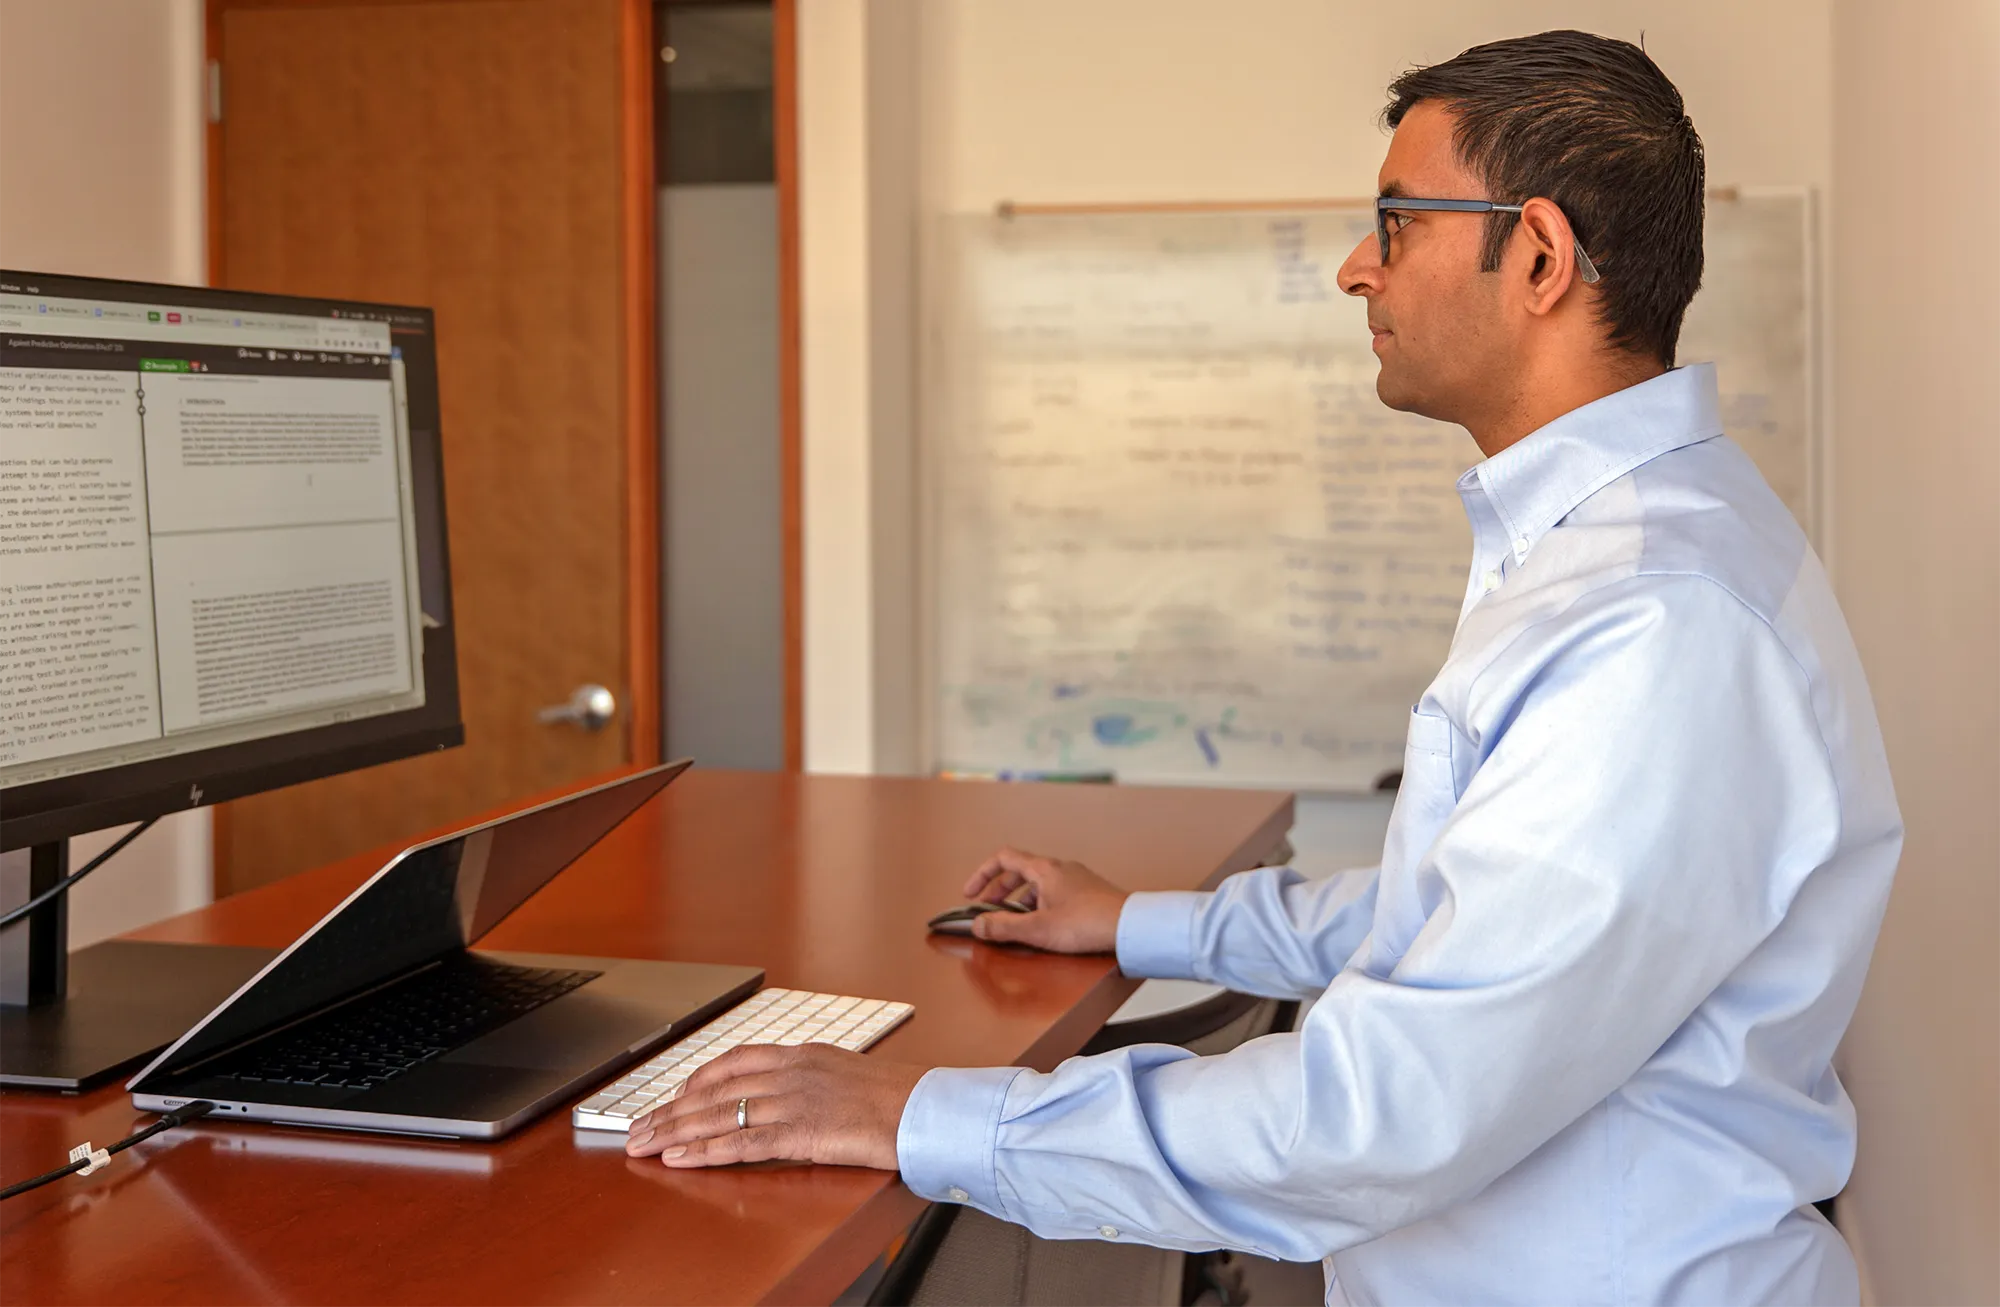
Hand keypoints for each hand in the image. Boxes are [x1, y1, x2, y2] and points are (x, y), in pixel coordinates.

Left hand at [624, 1044, 926, 1170]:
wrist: (927, 1108)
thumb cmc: (897, 1096)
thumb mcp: (848, 1073)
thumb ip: (813, 1079)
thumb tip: (791, 1093)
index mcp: (801, 1054)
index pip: (733, 1061)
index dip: (695, 1081)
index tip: (672, 1098)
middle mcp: (791, 1073)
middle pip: (714, 1090)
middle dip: (669, 1111)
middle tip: (636, 1128)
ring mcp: (795, 1101)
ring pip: (720, 1116)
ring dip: (675, 1132)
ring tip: (642, 1145)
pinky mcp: (803, 1133)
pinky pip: (744, 1143)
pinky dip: (707, 1151)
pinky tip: (680, 1158)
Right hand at [961, 846, 1129, 952]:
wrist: (1131, 927)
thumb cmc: (1087, 924)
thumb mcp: (1038, 929)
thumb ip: (1004, 927)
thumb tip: (977, 926)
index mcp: (1044, 869)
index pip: (1003, 858)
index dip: (982, 874)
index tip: (970, 894)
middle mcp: (1060, 867)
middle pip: (1020, 871)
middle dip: (999, 891)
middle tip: (989, 911)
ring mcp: (1077, 878)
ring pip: (1039, 883)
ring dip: (1020, 900)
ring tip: (1013, 921)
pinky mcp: (1089, 892)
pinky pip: (1055, 891)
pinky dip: (1040, 904)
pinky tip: (1043, 924)